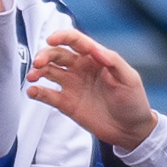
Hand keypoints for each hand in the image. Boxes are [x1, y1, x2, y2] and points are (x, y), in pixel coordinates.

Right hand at [29, 26, 156, 151]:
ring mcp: (72, 85)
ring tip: (32, 77)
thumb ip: (113, 61)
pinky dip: (37, 92)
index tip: (51, 40)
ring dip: (37, 71)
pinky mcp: (67, 103)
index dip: (61, 36)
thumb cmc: (134, 102)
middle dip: (45, 55)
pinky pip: (48, 94)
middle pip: (57, 54)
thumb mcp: (129, 78)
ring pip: (49, 72)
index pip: (75, 41)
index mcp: (95, 58)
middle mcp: (81, 69)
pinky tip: (32, 91)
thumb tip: (96, 49)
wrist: (131, 130)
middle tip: (38, 63)